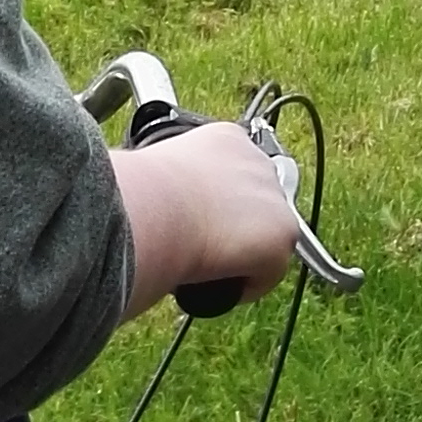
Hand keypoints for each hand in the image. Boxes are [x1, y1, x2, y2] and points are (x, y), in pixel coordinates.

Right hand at [109, 121, 302, 320]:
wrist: (154, 209)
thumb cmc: (138, 195)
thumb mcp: (157, 175)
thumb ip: (176, 185)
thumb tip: (165, 207)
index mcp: (226, 138)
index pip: (233, 175)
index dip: (216, 206)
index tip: (195, 223)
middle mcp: (258, 160)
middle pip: (255, 206)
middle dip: (234, 229)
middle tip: (200, 248)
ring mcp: (275, 195)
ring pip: (263, 240)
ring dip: (239, 255)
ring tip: (203, 265)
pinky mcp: (284, 233)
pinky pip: (266, 273)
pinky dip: (242, 284)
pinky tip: (213, 279)